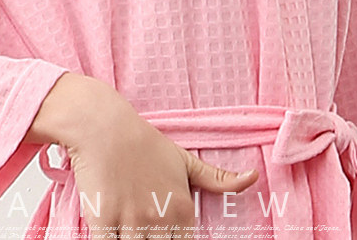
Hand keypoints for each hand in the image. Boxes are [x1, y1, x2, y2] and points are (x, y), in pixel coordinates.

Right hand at [24, 73, 258, 238]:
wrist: (104, 127)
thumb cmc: (144, 144)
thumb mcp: (185, 161)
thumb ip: (219, 179)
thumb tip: (253, 178)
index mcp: (183, 209)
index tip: (166, 233)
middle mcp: (160, 220)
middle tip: (150, 230)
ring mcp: (131, 223)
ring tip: (134, 230)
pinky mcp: (103, 222)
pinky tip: (115, 234)